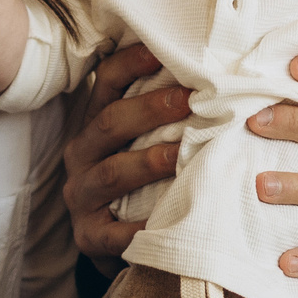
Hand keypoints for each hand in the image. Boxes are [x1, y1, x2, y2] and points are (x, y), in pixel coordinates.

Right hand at [60, 42, 184, 271]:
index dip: (131, 63)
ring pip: (111, 173)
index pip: (106, 83)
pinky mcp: (89, 237)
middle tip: (190, 99)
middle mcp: (81, 155)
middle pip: (110, 123)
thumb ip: (164, 114)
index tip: (163, 51)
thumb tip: (216, 72)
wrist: (116, 247)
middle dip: (150, 109)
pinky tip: (169, 221)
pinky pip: (114, 233)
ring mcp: (81, 197)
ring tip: (184, 154)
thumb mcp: (141, 144)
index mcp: (95, 126)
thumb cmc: (141, 184)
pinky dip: (140, 228)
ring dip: (149, 161)